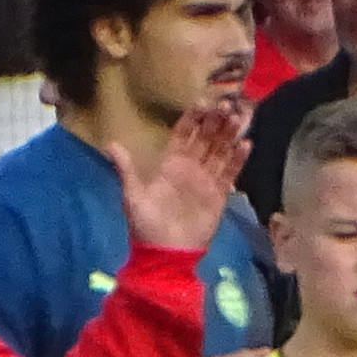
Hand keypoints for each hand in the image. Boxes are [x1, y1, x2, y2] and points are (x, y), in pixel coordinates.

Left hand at [116, 100, 246, 252]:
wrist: (166, 254)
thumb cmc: (146, 225)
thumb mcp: (132, 195)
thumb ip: (126, 169)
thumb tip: (110, 144)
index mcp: (169, 164)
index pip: (183, 134)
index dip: (193, 118)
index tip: (203, 101)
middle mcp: (190, 167)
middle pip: (206, 138)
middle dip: (216, 120)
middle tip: (227, 103)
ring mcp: (206, 180)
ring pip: (220, 150)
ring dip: (229, 133)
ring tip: (239, 116)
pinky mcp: (219, 195)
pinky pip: (230, 173)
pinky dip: (238, 159)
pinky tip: (246, 143)